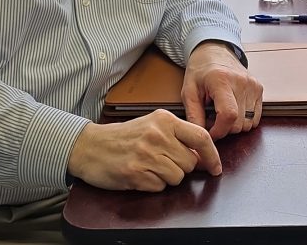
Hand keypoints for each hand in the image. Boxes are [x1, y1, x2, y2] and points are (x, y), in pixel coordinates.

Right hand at [67, 112, 220, 191]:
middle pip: (190, 162)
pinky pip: (160, 187)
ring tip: (150, 166)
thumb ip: (177, 135)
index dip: (213, 155)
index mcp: (164, 120)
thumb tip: (203, 155)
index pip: (201, 137)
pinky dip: (153, 184)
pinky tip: (141, 173)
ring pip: (177, 177)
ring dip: (167, 177)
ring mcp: (146, 154)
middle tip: (163, 161)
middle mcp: (157, 135)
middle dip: (181, 167)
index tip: (215, 167)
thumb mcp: (152, 125)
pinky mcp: (136, 172)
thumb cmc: (124, 137)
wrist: (90, 146)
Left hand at [182, 41, 263, 138]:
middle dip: (224, 128)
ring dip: (234, 125)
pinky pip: (255, 117)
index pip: (229, 115)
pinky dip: (244, 120)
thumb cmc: (200, 71)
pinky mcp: (259, 88)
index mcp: (221, 80)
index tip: (209, 132)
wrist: (214, 51)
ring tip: (221, 112)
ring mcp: (253, 85)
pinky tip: (233, 109)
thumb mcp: (188, 92)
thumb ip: (193, 115)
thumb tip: (199, 137)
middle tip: (212, 119)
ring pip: (248, 123)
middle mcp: (241, 82)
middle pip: (238, 122)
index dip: (219, 131)